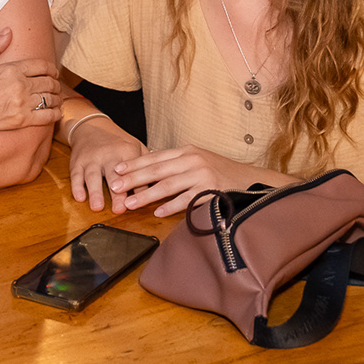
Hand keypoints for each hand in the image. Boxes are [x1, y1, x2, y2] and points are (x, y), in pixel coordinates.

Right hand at [0, 29, 60, 137]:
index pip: (41, 65)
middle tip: (55, 86)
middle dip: (55, 83)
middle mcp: (20, 85)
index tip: (53, 72)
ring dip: (57, 98)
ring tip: (56, 98)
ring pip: (51, 98)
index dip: (51, 68)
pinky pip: (47, 116)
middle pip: (49, 82)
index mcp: (11, 70)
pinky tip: (56, 112)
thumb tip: (8, 31)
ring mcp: (22, 103)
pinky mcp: (22, 120)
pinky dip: (55, 113)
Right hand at [68, 116, 144, 212]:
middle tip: (119, 209)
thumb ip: (147, 166)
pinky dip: (76, 186)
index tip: (141, 201)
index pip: (135, 172)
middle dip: (116, 193)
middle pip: (113, 175)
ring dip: (95, 192)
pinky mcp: (78, 162)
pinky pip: (76, 175)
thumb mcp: (136, 147)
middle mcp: (109, 155)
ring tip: (97, 207)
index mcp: (127, 151)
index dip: (138, 187)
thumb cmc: (117, 142)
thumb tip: (160, 184)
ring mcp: (92, 159)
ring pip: (92, 176)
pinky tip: (79, 197)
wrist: (91, 126)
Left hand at [109, 146, 265, 218]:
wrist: (249, 179)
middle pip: (156, 170)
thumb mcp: (197, 160)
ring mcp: (201, 174)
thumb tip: (150, 166)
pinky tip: (158, 212)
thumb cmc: (220, 172)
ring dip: (146, 195)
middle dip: (133, 179)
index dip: (134, 163)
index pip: (154, 157)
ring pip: (168, 185)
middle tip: (115, 187)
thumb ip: (176, 163)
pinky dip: (171, 207)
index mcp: (186, 151)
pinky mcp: (210, 190)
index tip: (116, 170)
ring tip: (130, 203)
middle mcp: (192, 160)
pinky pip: (186, 200)